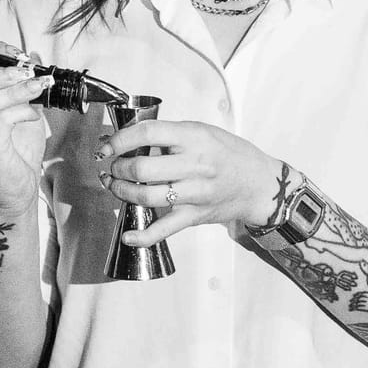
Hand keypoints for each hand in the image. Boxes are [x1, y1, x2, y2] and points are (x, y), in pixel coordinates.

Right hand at [0, 40, 51, 218]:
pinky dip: (21, 111)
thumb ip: (21, 85)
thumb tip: (32, 58)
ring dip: (12, 91)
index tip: (14, 52)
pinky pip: (1, 122)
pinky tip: (35, 113)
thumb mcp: (20, 110)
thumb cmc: (15, 152)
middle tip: (21, 70)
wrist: (16, 192)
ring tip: (36, 87)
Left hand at [97, 120, 281, 244]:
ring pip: (146, 195)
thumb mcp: (201, 131)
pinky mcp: (195, 215)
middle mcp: (195, 165)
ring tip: (115, 186)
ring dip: (122, 191)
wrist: (260, 183)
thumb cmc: (230, 154)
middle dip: (118, 167)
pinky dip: (143, 236)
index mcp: (194, 138)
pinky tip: (128, 235)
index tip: (107, 146)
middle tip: (113, 167)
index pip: (147, 133)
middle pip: (142, 167)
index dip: (120, 139)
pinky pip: (164, 229)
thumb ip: (169, 135)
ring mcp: (195, 193)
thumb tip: (128, 138)